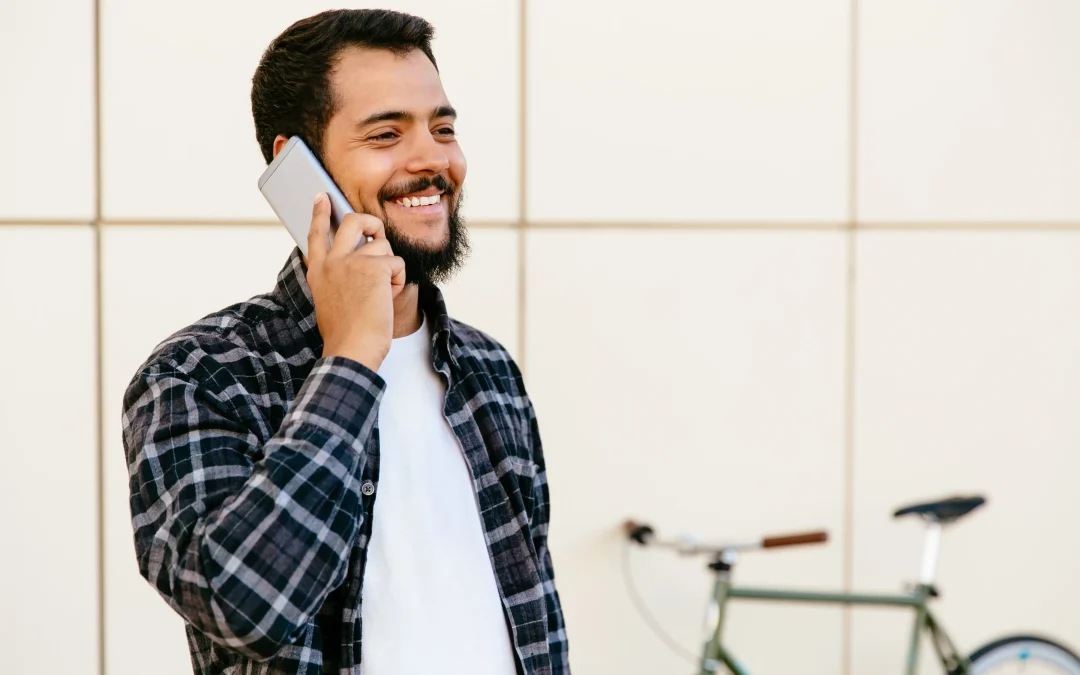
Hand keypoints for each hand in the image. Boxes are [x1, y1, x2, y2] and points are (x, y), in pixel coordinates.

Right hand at [305, 193, 405, 371]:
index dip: (320, 213)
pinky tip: (386, 299)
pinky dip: (397, 282)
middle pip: (353, 222)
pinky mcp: (374, 267)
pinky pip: (396, 263)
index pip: (317, 234)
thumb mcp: (330, 300)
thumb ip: (337, 277)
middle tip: (377, 233)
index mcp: (318, 271)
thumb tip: (358, 262)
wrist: (351, 349)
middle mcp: (332, 261)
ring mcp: (352, 261)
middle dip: (370, 222)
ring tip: (380, 294)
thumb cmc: (345, 334)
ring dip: (389, 268)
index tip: (322, 197)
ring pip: (382, 246)